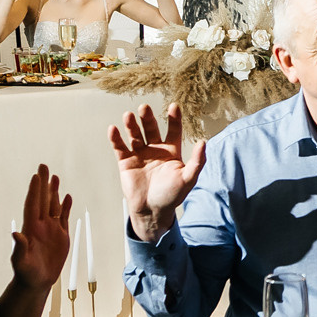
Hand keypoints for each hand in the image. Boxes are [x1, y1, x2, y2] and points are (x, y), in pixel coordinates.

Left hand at [10, 164, 71, 289]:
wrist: (36, 282)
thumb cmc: (26, 273)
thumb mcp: (20, 262)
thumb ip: (19, 247)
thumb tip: (15, 233)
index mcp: (30, 229)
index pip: (33, 205)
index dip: (34, 191)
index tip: (36, 176)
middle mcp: (40, 226)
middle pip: (43, 200)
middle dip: (43, 183)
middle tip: (43, 166)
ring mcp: (51, 230)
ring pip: (53, 206)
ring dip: (54, 192)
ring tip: (54, 177)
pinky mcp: (61, 236)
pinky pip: (64, 218)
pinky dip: (66, 207)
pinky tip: (67, 197)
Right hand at [109, 105, 207, 240]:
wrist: (152, 211)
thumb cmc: (172, 196)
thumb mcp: (188, 178)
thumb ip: (197, 161)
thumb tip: (203, 142)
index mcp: (171, 151)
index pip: (173, 130)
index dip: (174, 118)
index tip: (174, 106)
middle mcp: (155, 149)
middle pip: (151, 129)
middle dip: (148, 118)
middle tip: (144, 108)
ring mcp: (140, 154)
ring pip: (135, 135)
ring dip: (131, 125)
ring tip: (129, 115)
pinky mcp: (126, 162)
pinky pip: (120, 147)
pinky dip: (116, 138)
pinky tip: (113, 129)